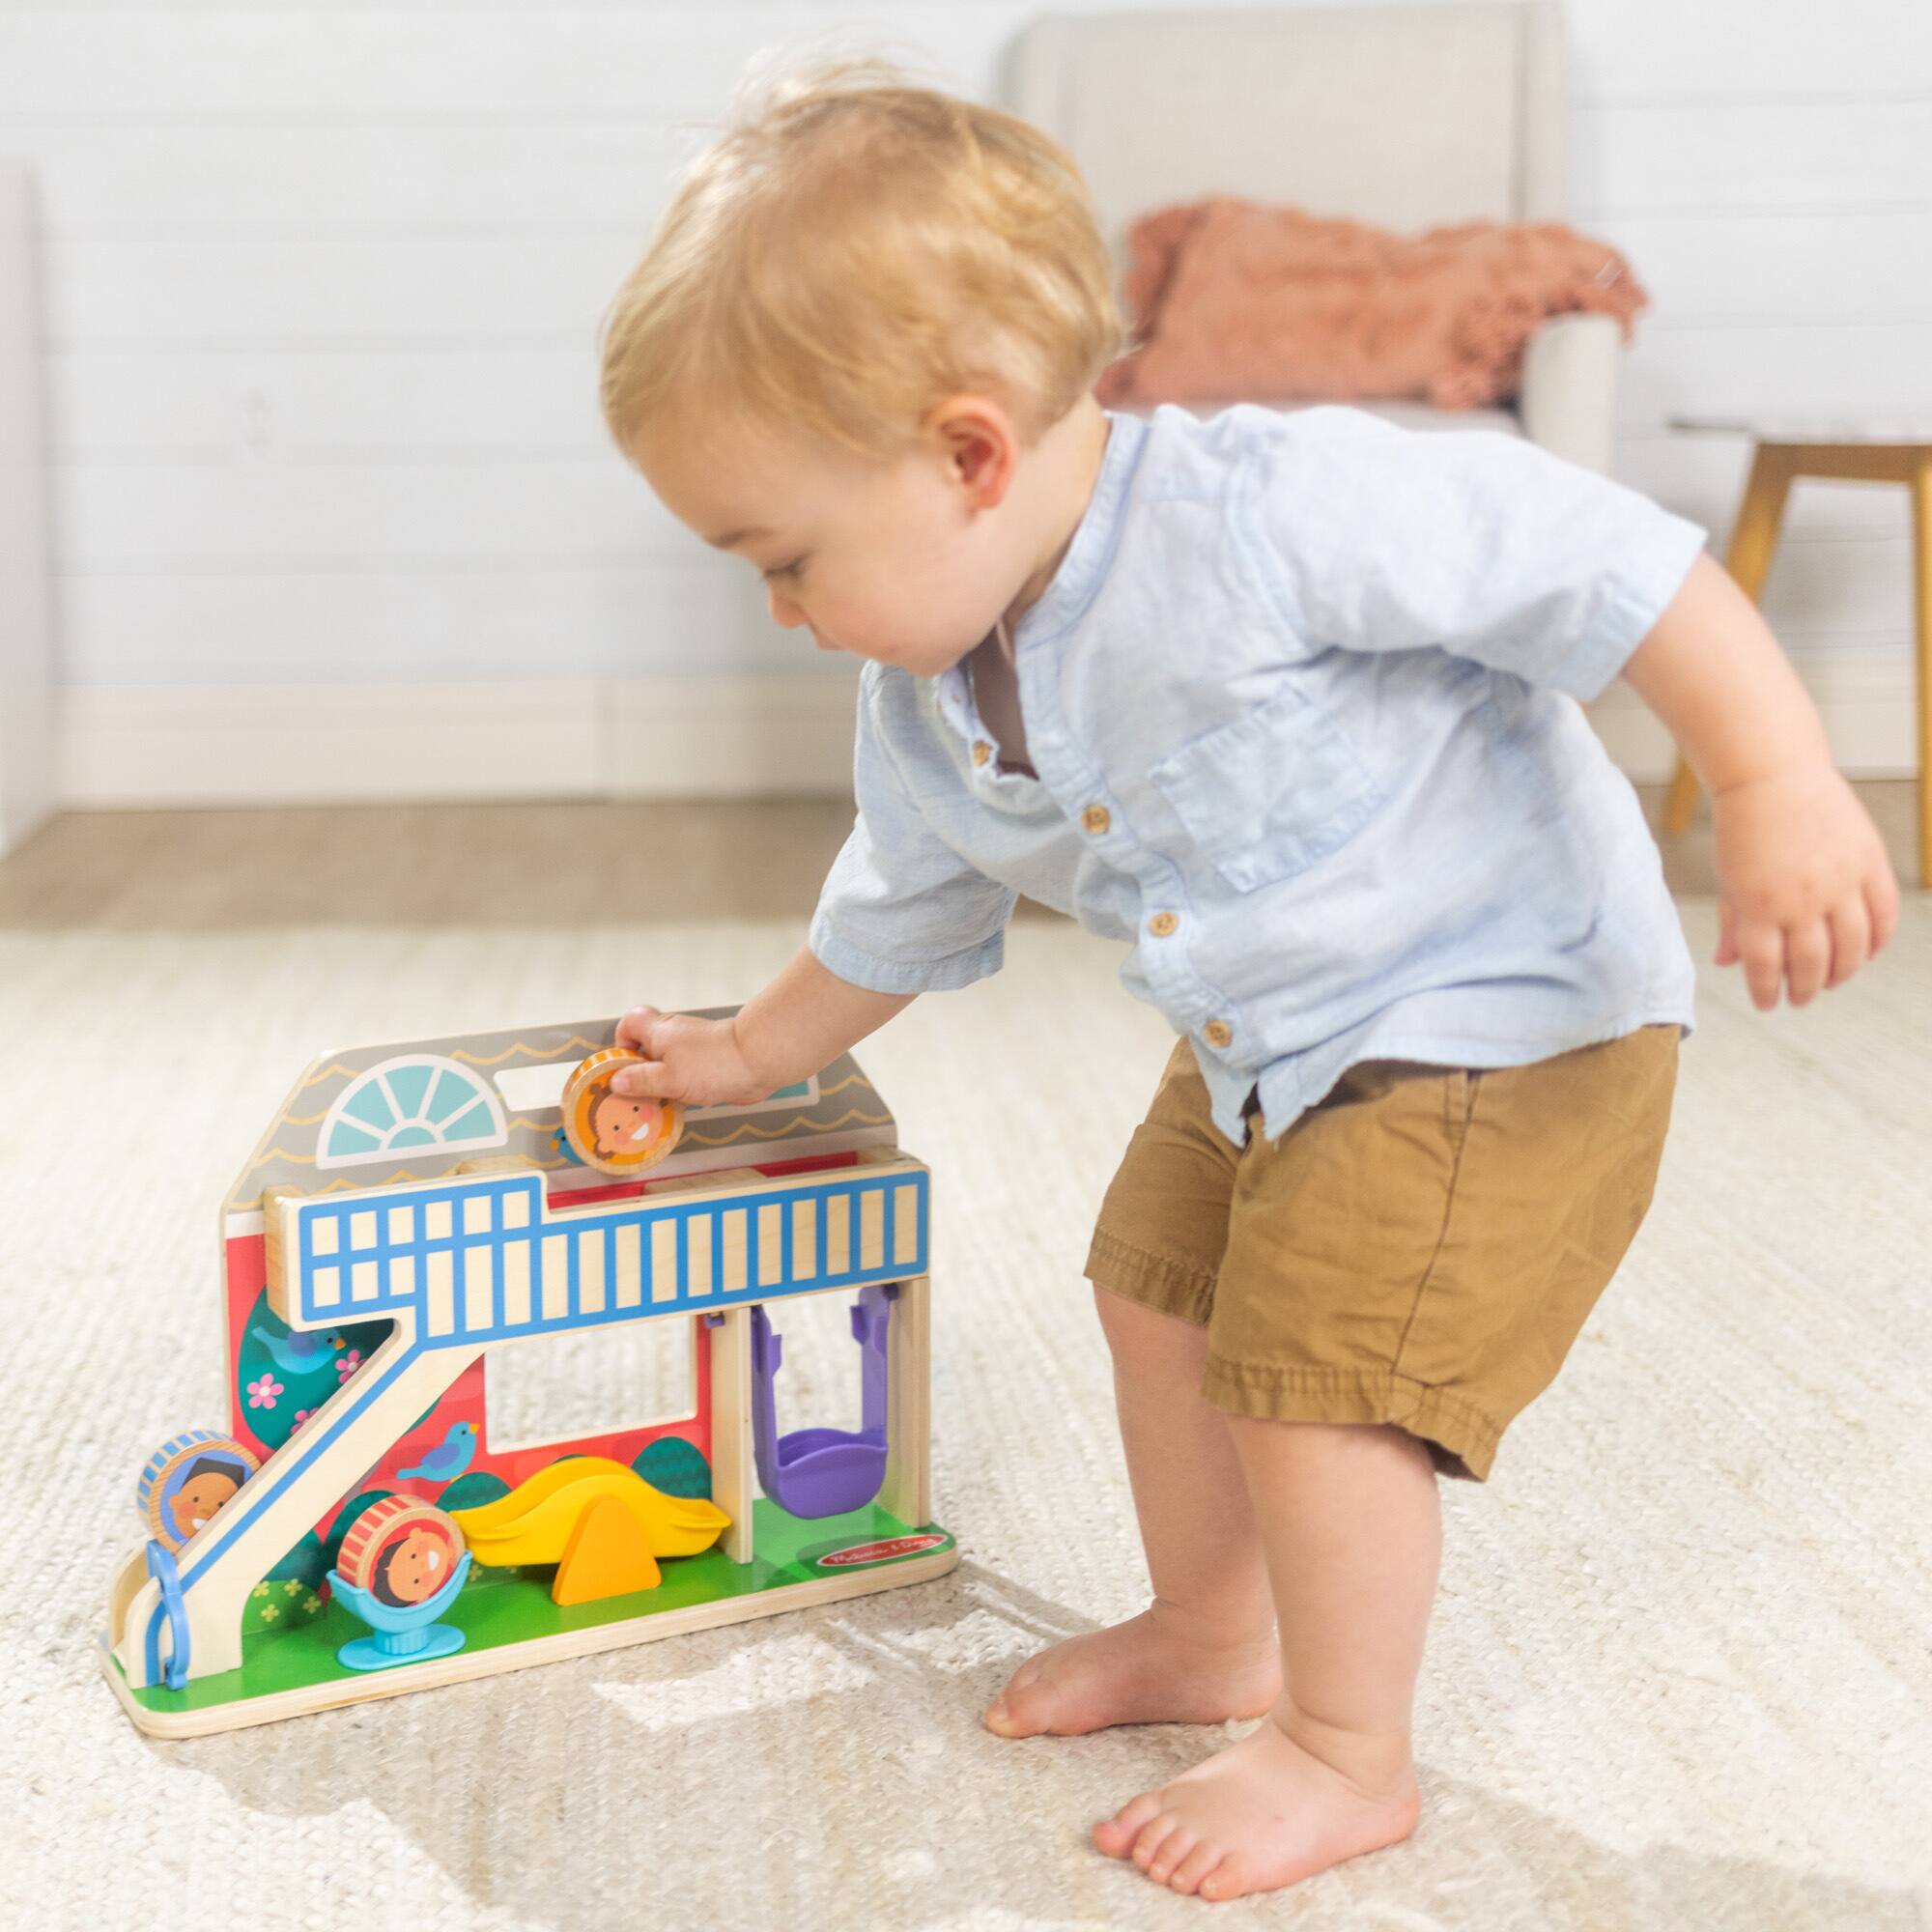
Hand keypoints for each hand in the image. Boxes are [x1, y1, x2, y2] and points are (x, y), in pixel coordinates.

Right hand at [610, 1006, 768, 1106]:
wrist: (757, 1061)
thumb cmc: (712, 1064)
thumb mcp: (668, 1077)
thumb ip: (640, 1080)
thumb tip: (615, 1081)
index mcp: (659, 1031)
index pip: (631, 1022)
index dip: (621, 1042)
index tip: (622, 1066)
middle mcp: (674, 1035)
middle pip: (647, 1046)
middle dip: (639, 1069)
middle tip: (636, 1093)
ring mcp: (693, 1049)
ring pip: (666, 1063)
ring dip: (659, 1082)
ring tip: (655, 1105)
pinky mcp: (707, 1064)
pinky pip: (685, 1074)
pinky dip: (679, 1088)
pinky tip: (679, 1105)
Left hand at [1710, 760, 1898, 1008]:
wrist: (1771, 775)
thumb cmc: (1743, 829)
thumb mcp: (1727, 879)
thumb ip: (1732, 924)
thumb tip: (1726, 964)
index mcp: (1759, 905)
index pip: (1766, 967)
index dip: (1767, 992)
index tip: (1768, 1004)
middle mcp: (1802, 898)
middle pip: (1812, 963)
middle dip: (1806, 988)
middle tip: (1801, 998)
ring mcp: (1840, 880)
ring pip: (1854, 946)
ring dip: (1844, 972)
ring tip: (1832, 981)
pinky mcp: (1869, 861)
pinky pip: (1884, 912)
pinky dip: (1879, 940)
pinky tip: (1867, 953)